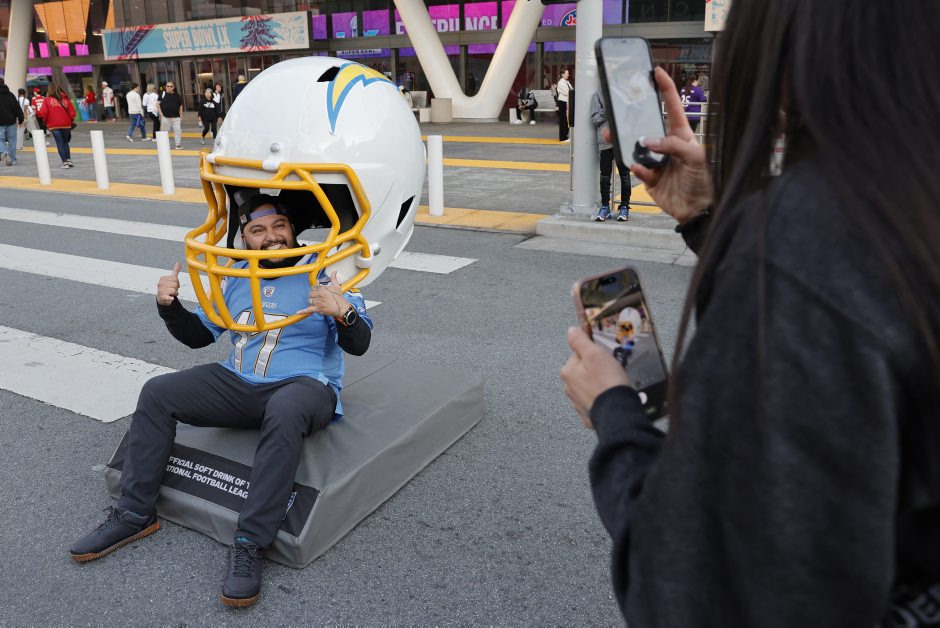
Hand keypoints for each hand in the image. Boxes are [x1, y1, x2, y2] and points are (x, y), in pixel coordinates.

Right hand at [156, 262, 180, 305]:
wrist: (162, 298)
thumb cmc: (168, 287)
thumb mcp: (171, 278)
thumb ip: (175, 271)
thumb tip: (178, 262)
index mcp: (163, 278)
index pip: (175, 279)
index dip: (177, 283)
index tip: (173, 285)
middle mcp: (160, 284)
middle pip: (175, 285)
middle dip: (176, 288)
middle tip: (172, 290)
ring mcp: (160, 290)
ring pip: (174, 291)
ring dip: (175, 293)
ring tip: (171, 294)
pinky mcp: (162, 297)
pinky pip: (170, 297)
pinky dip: (171, 299)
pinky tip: (170, 298)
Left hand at [297, 271, 348, 316]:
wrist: (341, 308)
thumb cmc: (339, 298)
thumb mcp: (337, 286)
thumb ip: (333, 278)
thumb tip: (334, 272)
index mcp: (322, 288)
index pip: (313, 287)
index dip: (315, 290)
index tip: (317, 291)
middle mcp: (319, 294)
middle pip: (310, 294)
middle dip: (313, 296)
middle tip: (318, 298)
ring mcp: (318, 302)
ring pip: (309, 300)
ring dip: (312, 302)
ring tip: (317, 303)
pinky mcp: (317, 309)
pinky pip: (308, 310)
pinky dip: (303, 311)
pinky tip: (298, 312)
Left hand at [561, 326, 630, 429]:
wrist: (618, 413)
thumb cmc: (607, 383)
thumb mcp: (595, 354)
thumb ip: (580, 340)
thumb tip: (571, 330)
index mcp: (568, 371)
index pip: (579, 353)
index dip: (594, 352)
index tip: (604, 356)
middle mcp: (569, 387)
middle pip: (584, 370)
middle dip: (597, 369)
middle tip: (610, 371)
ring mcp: (578, 402)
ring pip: (589, 386)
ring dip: (599, 384)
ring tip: (612, 385)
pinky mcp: (588, 414)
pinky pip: (595, 401)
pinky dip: (602, 398)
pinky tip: (610, 397)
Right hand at [626, 67, 713, 224]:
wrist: (699, 210)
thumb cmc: (705, 181)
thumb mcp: (695, 157)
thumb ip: (672, 146)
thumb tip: (647, 141)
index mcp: (682, 136)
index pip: (672, 108)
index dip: (665, 89)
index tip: (657, 73)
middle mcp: (668, 147)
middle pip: (646, 127)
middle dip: (632, 119)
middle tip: (619, 112)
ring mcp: (658, 163)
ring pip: (636, 148)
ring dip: (625, 143)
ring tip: (614, 137)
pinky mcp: (651, 180)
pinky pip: (639, 170)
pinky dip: (637, 168)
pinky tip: (637, 167)